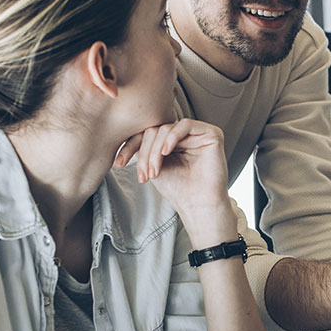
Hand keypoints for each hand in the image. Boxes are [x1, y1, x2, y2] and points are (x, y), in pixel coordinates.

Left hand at [115, 119, 229, 222]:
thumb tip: (124, 135)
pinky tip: (166, 151)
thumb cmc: (179, 191)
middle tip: (144, 174)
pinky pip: (186, 124)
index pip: (148, 136)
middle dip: (145, 152)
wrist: (199, 205)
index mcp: (172, 143)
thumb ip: (144, 149)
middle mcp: (185, 136)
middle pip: (155, 131)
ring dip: (155, 150)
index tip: (119, 163)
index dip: (131, 146)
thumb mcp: (153, 167)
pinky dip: (172, 137)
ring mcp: (198, 134)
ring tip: (155, 171)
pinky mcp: (211, 134)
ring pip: (167, 128)